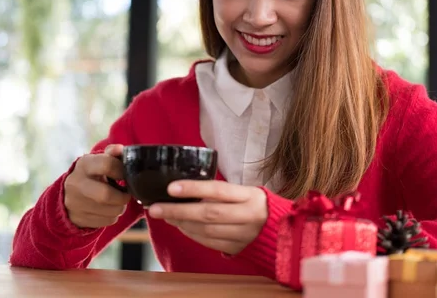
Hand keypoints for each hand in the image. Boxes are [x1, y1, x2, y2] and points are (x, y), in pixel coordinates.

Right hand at [64, 144, 130, 228]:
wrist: (67, 194)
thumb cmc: (91, 174)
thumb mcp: (98, 161)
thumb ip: (111, 154)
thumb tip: (120, 149)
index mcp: (84, 165)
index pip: (107, 165)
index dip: (122, 171)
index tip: (125, 175)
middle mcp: (76, 184)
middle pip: (106, 195)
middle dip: (123, 196)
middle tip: (126, 193)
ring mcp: (76, 203)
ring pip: (111, 211)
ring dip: (121, 207)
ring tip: (118, 200)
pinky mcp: (80, 219)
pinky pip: (108, 221)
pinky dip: (114, 216)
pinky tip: (109, 209)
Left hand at [148, 180, 267, 254]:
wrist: (281, 229)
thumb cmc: (255, 204)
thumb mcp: (244, 191)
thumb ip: (219, 191)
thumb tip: (184, 188)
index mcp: (250, 196)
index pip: (217, 190)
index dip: (193, 189)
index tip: (171, 188)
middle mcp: (248, 215)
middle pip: (208, 214)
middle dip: (178, 211)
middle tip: (155, 208)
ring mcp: (244, 235)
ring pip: (206, 231)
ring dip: (182, 223)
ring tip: (165, 215)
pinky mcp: (239, 248)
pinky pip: (210, 243)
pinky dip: (192, 234)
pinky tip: (181, 226)